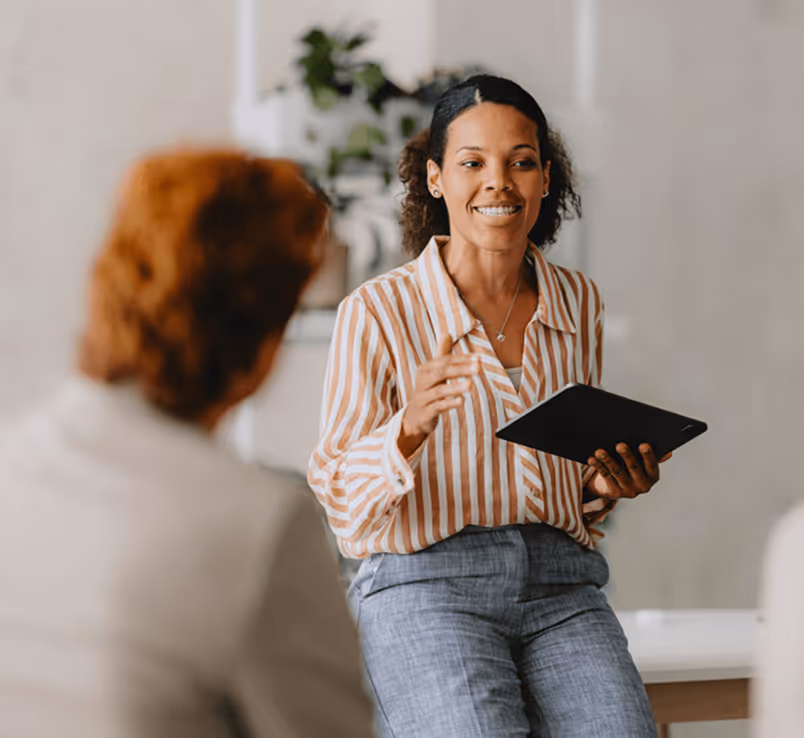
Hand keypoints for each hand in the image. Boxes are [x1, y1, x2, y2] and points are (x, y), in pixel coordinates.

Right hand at [398, 335, 479, 457]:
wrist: (415, 416)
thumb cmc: (428, 391)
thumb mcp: (434, 373)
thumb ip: (441, 355)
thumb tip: (446, 333)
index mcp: (426, 370)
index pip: (445, 361)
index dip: (462, 359)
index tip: (479, 358)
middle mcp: (422, 382)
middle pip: (441, 373)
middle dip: (460, 369)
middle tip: (478, 368)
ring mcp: (423, 398)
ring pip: (439, 391)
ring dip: (455, 387)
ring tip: (471, 385)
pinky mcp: (425, 413)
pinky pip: (437, 407)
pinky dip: (449, 403)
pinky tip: (461, 401)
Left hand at [585, 443, 671, 499]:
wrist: (617, 486)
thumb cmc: (633, 467)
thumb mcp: (644, 463)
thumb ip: (653, 456)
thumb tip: (668, 453)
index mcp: (653, 476)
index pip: (651, 465)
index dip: (648, 455)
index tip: (643, 444)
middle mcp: (643, 485)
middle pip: (633, 468)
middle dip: (627, 456)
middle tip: (620, 444)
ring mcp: (628, 490)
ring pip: (617, 472)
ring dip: (608, 460)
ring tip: (600, 451)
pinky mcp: (614, 492)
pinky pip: (605, 476)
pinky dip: (598, 466)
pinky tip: (592, 459)